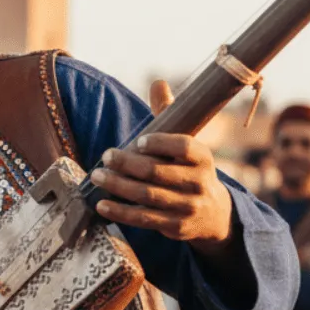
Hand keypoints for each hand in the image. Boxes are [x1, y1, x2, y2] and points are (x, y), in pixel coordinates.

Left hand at [89, 81, 232, 251]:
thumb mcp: (186, 145)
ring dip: (119, 186)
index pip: (184, 147)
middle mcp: (199, 183)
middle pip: (158, 172)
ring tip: (97, 177)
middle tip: (106, 157)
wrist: (212, 213)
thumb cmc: (188, 169)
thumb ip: (170, 115)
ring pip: (148, 196)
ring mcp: (188, 206)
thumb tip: (157, 82)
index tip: (138, 141)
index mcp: (203, 157)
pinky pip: (144, 219)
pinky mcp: (176, 226)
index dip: (161, 143)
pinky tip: (102, 205)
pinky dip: (121, 212)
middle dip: (128, 164)